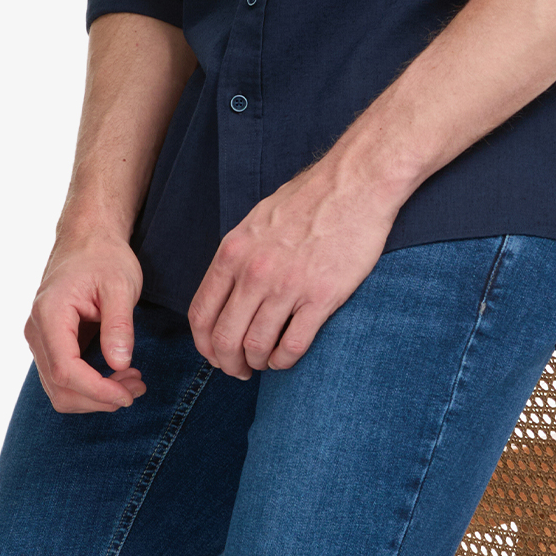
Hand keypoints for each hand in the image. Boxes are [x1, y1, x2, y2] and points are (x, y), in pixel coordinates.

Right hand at [26, 226, 146, 412]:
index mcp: (50, 314)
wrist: (87, 240)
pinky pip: (64, 379)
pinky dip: (90, 387)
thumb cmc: (104, 257)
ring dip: (96, 396)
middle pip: (60, 388)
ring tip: (131, 382)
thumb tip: (120, 364)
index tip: (128, 394)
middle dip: (99, 398)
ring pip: (60, 390)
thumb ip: (119, 326)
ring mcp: (40, 340)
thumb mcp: (120, 286)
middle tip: (137, 387)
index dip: (97, 390)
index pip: (65, 370)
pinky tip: (117, 374)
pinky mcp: (50, 345)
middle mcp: (37, 330)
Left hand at [188, 162, 399, 376]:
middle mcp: (254, 272)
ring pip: (256, 346)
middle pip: (225, 338)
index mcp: (233, 253)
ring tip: (265, 363)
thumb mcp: (255, 222)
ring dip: (257, 363)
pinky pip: (293, 345)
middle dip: (229, 363)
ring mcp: (287, 286)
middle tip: (240, 370)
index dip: (204, 345)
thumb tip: (227, 290)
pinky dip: (285, 360)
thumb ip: (238, 256)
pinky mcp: (321, 296)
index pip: (201, 314)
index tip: (216, 355)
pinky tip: (287, 358)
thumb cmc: (307, 200)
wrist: (354, 185)